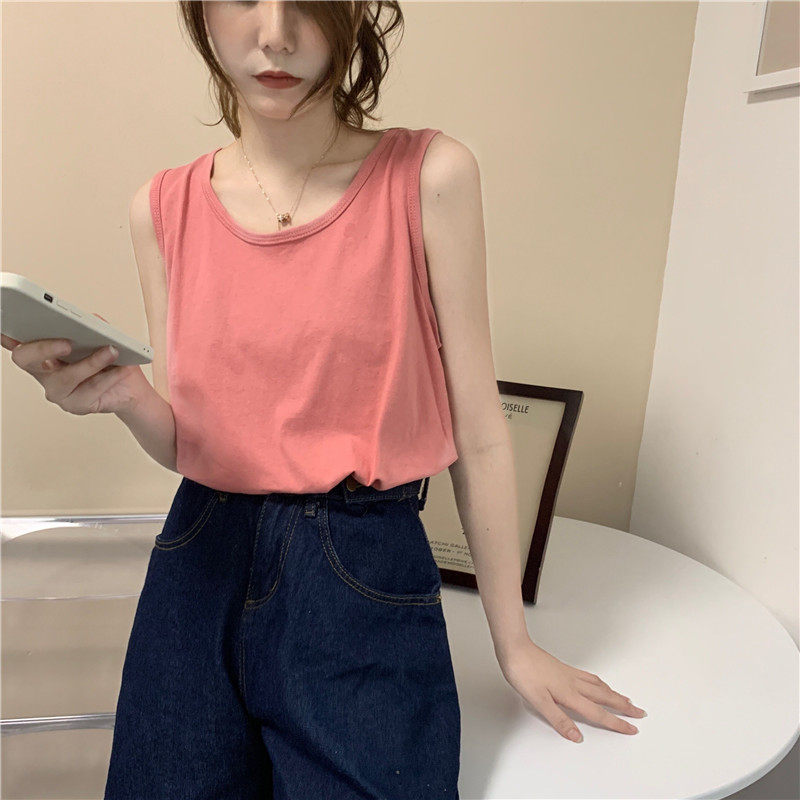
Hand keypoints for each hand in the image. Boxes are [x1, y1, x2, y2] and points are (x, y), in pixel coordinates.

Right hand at [2, 313, 150, 415]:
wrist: (131, 386)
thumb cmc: (112, 358)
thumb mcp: (103, 334)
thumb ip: (91, 324)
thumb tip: (86, 321)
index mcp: (42, 349)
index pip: (16, 341)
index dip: (6, 335)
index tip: (6, 326)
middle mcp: (42, 370)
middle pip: (25, 358)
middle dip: (43, 347)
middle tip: (66, 342)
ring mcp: (56, 389)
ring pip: (64, 377)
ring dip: (91, 362)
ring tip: (112, 350)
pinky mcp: (74, 405)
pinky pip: (88, 391)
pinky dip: (108, 377)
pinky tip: (121, 368)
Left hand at [496, 636, 646, 742]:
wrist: (515, 648)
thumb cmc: (523, 673)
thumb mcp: (538, 701)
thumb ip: (558, 719)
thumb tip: (577, 736)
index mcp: (569, 694)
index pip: (597, 713)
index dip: (615, 722)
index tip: (632, 728)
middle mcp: (573, 683)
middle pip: (604, 697)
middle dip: (623, 706)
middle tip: (640, 712)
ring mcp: (569, 674)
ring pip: (598, 686)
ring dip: (614, 694)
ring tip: (626, 699)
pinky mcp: (562, 668)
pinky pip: (588, 677)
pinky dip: (599, 682)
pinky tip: (598, 682)